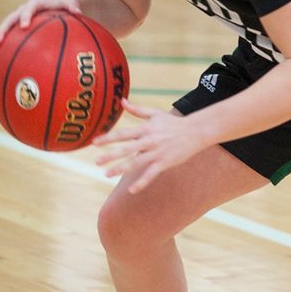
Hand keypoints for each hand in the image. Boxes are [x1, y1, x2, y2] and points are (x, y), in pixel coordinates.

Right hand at [0, 0, 82, 51]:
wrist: (66, 5)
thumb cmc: (70, 5)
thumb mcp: (72, 3)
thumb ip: (72, 6)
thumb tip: (78, 12)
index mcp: (37, 4)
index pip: (30, 7)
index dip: (25, 16)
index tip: (24, 26)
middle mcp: (26, 10)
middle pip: (11, 18)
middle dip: (4, 29)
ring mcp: (22, 18)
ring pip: (7, 27)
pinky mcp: (21, 27)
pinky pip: (12, 36)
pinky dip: (5, 45)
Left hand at [93, 100, 208, 192]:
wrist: (195, 131)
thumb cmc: (173, 122)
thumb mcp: (155, 113)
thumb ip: (137, 109)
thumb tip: (121, 101)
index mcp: (145, 128)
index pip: (123, 134)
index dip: (109, 138)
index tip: (95, 143)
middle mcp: (149, 141)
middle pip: (126, 149)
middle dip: (110, 155)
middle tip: (96, 161)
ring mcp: (157, 153)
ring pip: (136, 163)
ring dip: (120, 169)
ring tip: (106, 174)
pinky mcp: (165, 162)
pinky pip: (151, 174)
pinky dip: (142, 182)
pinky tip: (132, 190)